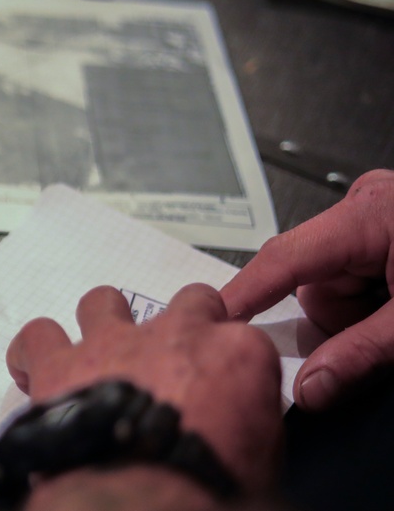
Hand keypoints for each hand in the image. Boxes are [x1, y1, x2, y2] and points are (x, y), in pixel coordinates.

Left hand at [6, 284, 282, 498]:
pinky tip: (38, 375)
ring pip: (104, 303)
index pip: (242, 341)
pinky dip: (36, 354)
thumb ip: (247, 419)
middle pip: (187, 304)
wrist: (142, 500)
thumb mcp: (259, 458)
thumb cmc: (206, 486)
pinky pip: (38, 336)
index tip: (220, 392)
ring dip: (103, 327)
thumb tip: (230, 421)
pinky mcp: (59, 363)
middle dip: (182, 330)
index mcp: (235, 354)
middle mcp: (175, 332)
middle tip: (170, 367)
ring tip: (98, 362)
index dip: (228, 369)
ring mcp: (112, 341)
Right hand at [221, 169, 393, 411]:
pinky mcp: (390, 225)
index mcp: (371, 214)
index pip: (286, 259)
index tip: (215, 315)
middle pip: (312, 278)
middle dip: (343, 314)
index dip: (247, 291)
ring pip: (333, 282)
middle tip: (389, 327)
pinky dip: (374, 298)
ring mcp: (380, 212)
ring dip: (362, 309)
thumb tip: (312, 387)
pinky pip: (354, 274)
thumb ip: (362, 354)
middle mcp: (369, 204)